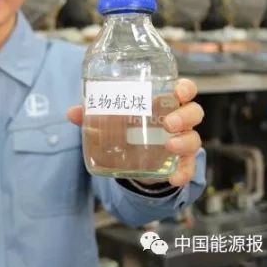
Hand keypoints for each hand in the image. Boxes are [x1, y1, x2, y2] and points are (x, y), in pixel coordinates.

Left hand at [67, 78, 203, 187]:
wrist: (132, 160)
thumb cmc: (127, 130)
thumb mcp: (111, 121)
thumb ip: (92, 116)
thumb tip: (72, 113)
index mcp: (163, 104)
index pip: (183, 90)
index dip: (185, 89)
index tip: (178, 92)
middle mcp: (177, 121)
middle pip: (194, 112)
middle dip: (184, 116)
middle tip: (168, 123)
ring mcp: (181, 142)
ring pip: (194, 139)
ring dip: (184, 142)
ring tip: (169, 146)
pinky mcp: (179, 163)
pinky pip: (188, 168)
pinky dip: (183, 173)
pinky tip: (174, 178)